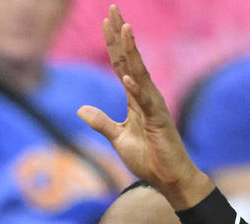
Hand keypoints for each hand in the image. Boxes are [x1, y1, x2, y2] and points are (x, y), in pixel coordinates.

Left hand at [77, 5, 209, 207]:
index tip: (106, 20)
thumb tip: (81, 109)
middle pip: (130, 60)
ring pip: (140, 74)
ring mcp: (154, 107)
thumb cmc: (149, 159)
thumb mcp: (118, 138)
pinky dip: (136, 90)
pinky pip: (147, 103)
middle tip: (113, 9)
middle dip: (121, 35)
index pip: (121, 64)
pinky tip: (127, 77)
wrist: (169, 180)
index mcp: (135, 99)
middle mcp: (146, 96)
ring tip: (124, 28)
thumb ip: (102, 122)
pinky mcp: (160, 122)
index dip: (113, 43)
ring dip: (132, 51)